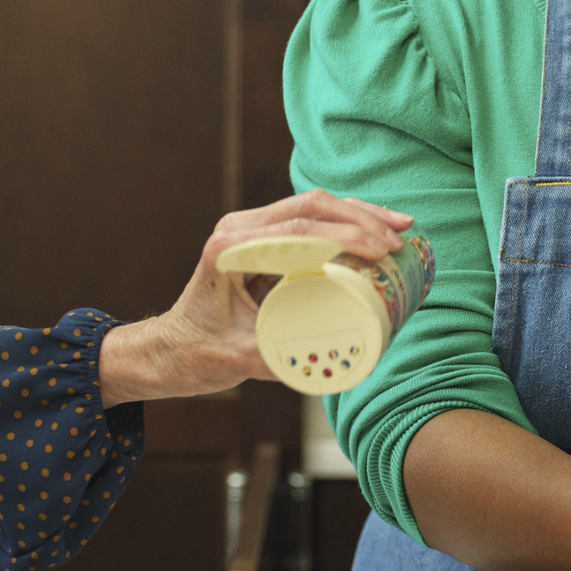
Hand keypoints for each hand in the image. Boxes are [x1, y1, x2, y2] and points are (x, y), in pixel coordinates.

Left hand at [96, 188, 412, 404]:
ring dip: (359, 213)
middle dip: (362, 217)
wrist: (170, 350)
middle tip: (399, 239)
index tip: (382, 250)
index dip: (345, 235)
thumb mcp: (240, 359)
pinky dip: (346, 222)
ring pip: (313, 206)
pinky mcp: (264, 238)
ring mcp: (251, 229)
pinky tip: (376, 229)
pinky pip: (309, 219)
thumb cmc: (197, 355)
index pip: (298, 229)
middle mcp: (239, 229)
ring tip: (401, 227)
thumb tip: (341, 364)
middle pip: (310, 206)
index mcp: (230, 249)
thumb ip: (282, 360)